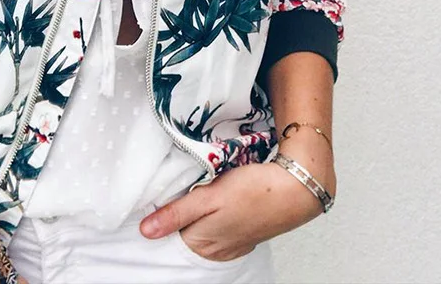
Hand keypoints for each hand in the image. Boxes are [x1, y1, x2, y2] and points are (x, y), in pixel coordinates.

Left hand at [138, 145, 335, 261]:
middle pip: (183, 235)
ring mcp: (231, 245)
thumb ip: (177, 214)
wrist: (294, 188)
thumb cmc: (253, 190)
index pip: (168, 236)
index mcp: (202, 244)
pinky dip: (211, 217)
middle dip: (176, 216)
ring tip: (194, 191)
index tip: (154, 199)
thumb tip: (145, 231)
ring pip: (200, 231)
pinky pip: (217, 229)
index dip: (159, 217)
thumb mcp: (209, 197)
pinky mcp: (243, 234)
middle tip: (174, 190)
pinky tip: (213, 201)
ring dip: (194, 214)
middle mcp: (215, 251)